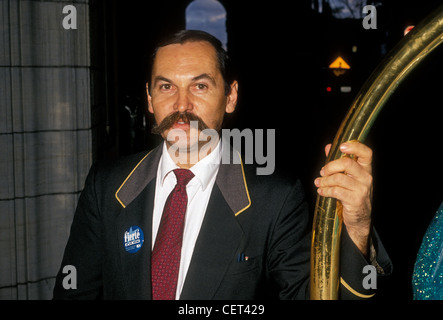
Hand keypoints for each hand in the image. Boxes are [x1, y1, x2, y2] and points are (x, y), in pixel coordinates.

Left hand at [314, 141, 372, 255]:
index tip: (341, 147)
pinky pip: (336, 191)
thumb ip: (338, 162)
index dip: (355, 147)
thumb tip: (328, 147)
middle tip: (323, 172)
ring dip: (325, 180)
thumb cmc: (352, 194)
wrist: (359, 219)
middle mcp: (366, 178)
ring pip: (339, 178)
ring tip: (319, 183)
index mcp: (366, 169)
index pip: (366, 153)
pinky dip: (325, 190)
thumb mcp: (348, 177)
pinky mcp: (355, 200)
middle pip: (347, 163)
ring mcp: (362, 189)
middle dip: (330, 166)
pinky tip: (321, 191)